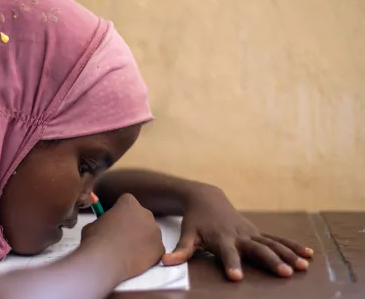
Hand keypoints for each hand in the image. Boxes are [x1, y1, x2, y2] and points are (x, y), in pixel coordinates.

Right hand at [81, 193, 164, 280]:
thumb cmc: (95, 240)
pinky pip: (155, 249)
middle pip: (141, 216)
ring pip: (150, 233)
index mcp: (129, 202)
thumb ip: (104, 220)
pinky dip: (147, 254)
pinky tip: (136, 259)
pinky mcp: (160, 248)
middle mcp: (145, 213)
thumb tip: (105, 225)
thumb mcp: (94, 223)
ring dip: (141, 239)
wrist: (104, 261)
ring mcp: (155, 231)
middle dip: (134, 225)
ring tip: (128, 251)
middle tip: (122, 237)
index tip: (115, 221)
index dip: (120, 212)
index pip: (127, 202)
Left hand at [161, 187, 313, 280]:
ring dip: (288, 254)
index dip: (231, 264)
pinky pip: (277, 239)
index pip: (226, 254)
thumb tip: (166, 262)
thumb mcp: (186, 233)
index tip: (236, 277)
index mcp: (221, 238)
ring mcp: (251, 232)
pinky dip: (292, 246)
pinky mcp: (257, 231)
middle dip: (270, 261)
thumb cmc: (195, 220)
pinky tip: (308, 255)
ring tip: (302, 267)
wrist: (206, 198)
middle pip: (256, 249)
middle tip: (283, 273)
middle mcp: (239, 235)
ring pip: (272, 243)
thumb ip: (180, 249)